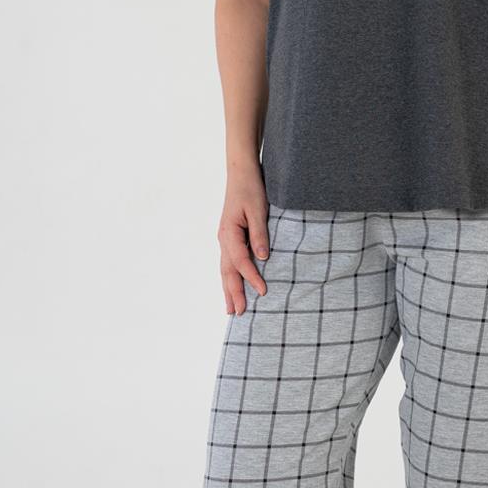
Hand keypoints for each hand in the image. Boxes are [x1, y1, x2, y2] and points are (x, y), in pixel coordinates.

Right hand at [218, 172, 270, 314]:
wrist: (241, 173)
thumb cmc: (251, 189)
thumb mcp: (258, 210)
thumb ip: (259, 234)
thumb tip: (263, 257)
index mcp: (229, 232)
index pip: (240, 262)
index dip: (252, 278)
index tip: (263, 292)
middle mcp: (223, 239)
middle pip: (227, 272)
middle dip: (233, 293)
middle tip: (238, 314)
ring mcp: (224, 239)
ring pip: (225, 270)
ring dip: (228, 290)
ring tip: (231, 309)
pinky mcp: (229, 238)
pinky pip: (228, 263)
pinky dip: (229, 278)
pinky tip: (232, 287)